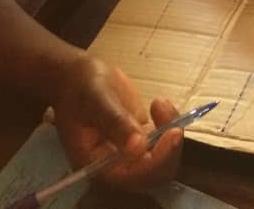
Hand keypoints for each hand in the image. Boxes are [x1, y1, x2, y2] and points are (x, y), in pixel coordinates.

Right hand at [52, 55, 182, 188]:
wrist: (78, 77)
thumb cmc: (80, 87)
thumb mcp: (95, 100)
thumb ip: (114, 122)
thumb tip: (137, 147)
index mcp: (97, 164)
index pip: (132, 176)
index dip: (156, 161)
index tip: (170, 134)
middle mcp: (114, 164)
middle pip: (153, 173)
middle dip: (169, 151)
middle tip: (175, 124)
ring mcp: (130, 151)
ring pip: (163, 157)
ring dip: (171, 135)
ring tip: (161, 105)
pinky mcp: (141, 137)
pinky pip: (164, 140)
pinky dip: (170, 124)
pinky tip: (160, 104)